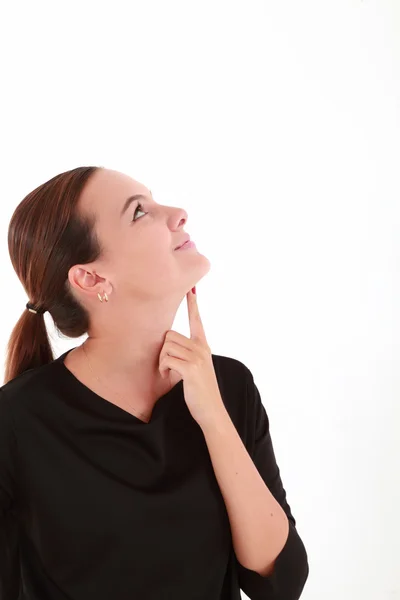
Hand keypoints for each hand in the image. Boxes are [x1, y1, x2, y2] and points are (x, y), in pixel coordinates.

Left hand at [158, 287, 226, 427]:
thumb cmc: (200, 390)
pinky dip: (163, 368)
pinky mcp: (190, 368)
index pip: (197, 320)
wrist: (211, 410)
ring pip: (166, 346)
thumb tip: (170, 345)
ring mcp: (197, 357)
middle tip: (166, 366)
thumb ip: (187, 353)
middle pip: (170, 335)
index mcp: (203, 345)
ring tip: (167, 372)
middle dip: (163, 351)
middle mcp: (201, 348)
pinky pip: (167, 359)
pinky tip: (168, 377)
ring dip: (161, 361)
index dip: (193, 304)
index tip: (191, 289)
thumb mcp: (197, 367)